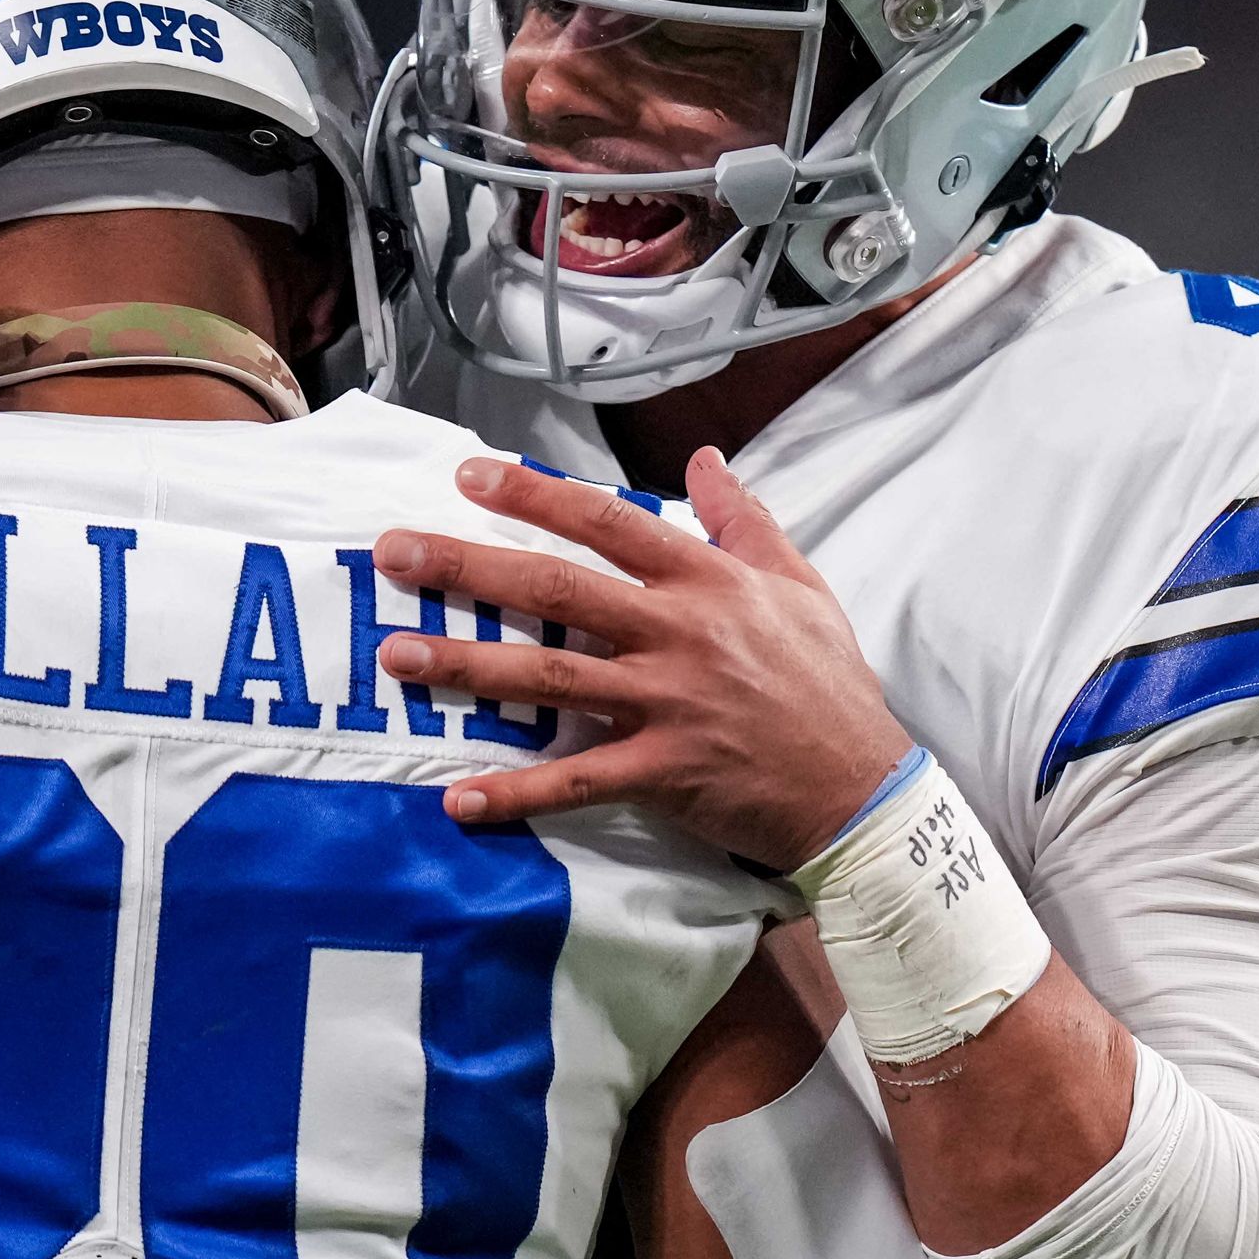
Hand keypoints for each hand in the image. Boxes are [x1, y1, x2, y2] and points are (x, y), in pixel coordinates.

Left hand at [371, 451, 910, 869]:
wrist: (863, 786)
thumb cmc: (829, 685)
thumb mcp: (798, 587)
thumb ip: (744, 521)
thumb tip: (707, 460)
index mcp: (706, 582)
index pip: (608, 522)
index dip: (536, 495)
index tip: (470, 475)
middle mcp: (678, 633)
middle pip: (558, 588)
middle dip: (470, 566)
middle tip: (394, 553)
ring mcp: (668, 703)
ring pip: (552, 674)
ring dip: (470, 664)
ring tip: (398, 655)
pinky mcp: (665, 771)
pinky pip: (577, 781)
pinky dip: (516, 792)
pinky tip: (457, 799)